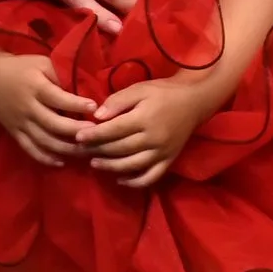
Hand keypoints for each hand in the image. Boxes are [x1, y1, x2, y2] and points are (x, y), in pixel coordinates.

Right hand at [0, 54, 95, 168]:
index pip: (58, 98)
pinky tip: (61, 162)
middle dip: (76, 131)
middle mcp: (27, 108)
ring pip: (44, 141)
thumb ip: (60, 76)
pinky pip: (30, 149)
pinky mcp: (14, 133)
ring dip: (66, 149)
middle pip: (53, 124)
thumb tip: (83, 90)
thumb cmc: (20, 68)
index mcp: (35, 87)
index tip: (95, 107)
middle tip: (97, 133)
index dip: (77, 104)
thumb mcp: (41, 63)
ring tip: (86, 150)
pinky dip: (45, 158)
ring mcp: (20, 123)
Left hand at [77, 75, 213, 189]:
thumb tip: (97, 116)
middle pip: (119, 149)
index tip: (77, 137)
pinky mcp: (169, 161)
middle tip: (80, 151)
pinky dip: (134, 182)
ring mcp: (162, 153)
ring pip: (131, 165)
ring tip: (94, 164)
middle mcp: (153, 139)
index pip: (113, 130)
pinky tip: (120, 180)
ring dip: (110, 167)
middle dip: (97, 150)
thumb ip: (118, 101)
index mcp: (145, 118)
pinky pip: (150, 177)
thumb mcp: (140, 89)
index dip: (94, 135)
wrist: (195, 101)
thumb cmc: (164, 92)